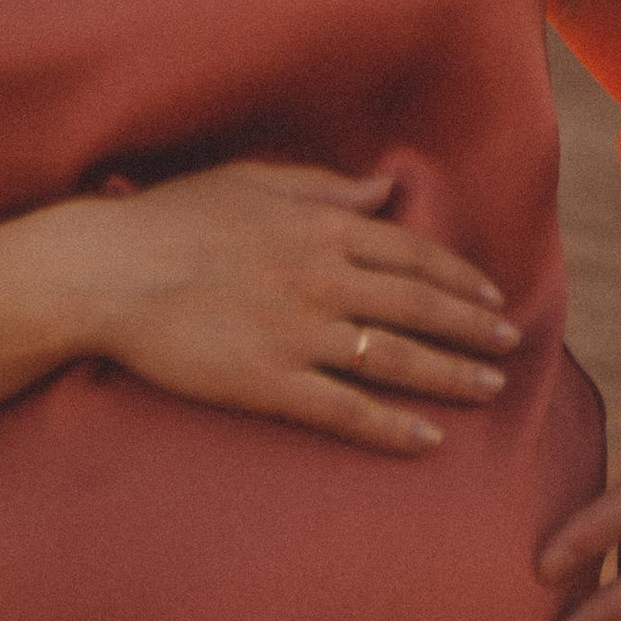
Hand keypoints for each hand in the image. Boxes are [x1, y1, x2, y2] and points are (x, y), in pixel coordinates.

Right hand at [72, 159, 521, 455]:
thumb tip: (385, 189)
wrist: (110, 272)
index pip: (414, 254)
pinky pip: (346, 409)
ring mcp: (300, 333)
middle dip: (473, 328)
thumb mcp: (257, 180)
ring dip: (450, 375)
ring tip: (489, 389)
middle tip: (510, 345)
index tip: (492, 296)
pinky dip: (391, 427)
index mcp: (323, 226)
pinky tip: (426, 440)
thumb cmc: (175, 218)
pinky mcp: (270, 383)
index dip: (460, 278)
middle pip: (420, 307)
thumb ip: (328, 186)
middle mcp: (324, 278)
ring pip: (396, 358)